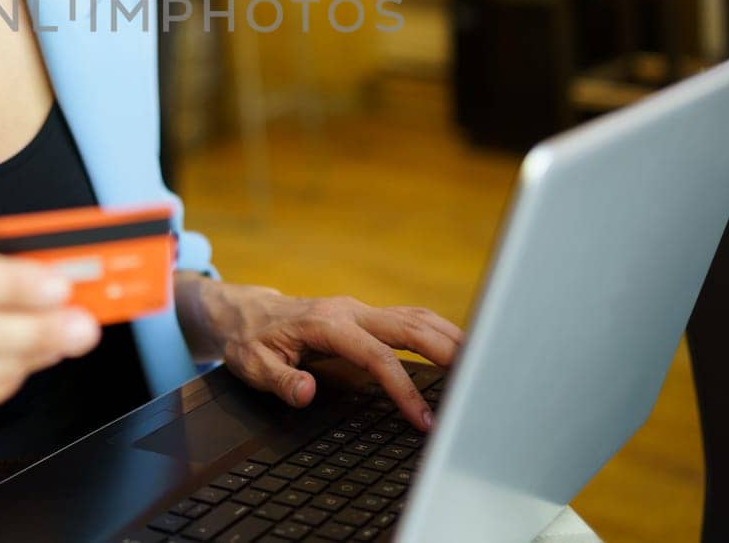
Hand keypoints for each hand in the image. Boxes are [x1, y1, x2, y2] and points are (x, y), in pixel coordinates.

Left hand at [178, 277, 462, 431]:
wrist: (246, 313)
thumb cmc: (252, 341)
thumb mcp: (254, 365)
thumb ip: (282, 380)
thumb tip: (308, 392)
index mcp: (327, 324)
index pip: (377, 356)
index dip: (403, 388)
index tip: (423, 418)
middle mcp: (351, 311)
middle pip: (410, 326)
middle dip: (447, 351)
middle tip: (478, 380)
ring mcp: (361, 309)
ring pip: (416, 316)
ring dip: (450, 336)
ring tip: (482, 362)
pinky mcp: (368, 315)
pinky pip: (410, 318)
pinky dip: (439, 331)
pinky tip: (458, 349)